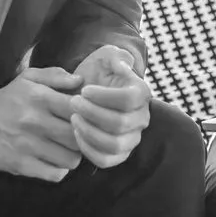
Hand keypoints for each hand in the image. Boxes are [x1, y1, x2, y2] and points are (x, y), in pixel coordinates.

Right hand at [0, 68, 83, 181]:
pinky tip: (54, 162)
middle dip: (84, 138)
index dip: (89, 115)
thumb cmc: (7, 100)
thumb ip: (55, 75)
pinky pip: (55, 174)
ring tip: (66, 150)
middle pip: (79, 137)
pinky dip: (59, 170)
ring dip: (73, 156)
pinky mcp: (21, 165)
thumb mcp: (27, 79)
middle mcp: (35, 121)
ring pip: (71, 159)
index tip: (86, 117)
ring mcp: (28, 146)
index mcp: (40, 97)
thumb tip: (80, 81)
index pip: (79, 109)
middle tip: (79, 137)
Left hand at [68, 45, 150, 167]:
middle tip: (73, 102)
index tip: (84, 90)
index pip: (129, 99)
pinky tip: (76, 133)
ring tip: (73, 118)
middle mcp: (141, 118)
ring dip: (89, 132)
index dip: (104, 96)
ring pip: (114, 144)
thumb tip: (122, 64)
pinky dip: (88, 149)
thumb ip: (114, 56)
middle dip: (92, 113)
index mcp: (141, 93)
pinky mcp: (118, 154)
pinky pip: (106, 160)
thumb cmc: (97, 73)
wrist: (89, 92)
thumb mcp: (105, 57)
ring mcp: (131, 138)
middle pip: (120, 123)